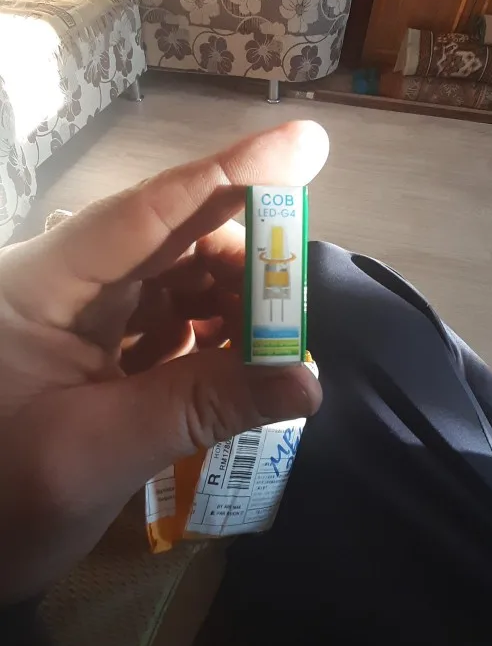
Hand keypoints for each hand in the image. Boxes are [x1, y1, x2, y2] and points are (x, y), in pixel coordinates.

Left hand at [0, 120, 327, 602]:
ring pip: (175, 276)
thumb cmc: (4, 500)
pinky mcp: (93, 342)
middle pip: (171, 237)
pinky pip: (165, 318)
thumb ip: (200, 408)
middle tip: (295, 305)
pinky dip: (208, 336)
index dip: (232, 174)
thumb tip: (308, 380)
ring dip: (230, 303)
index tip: (308, 145)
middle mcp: (63, 279)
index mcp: (42, 284)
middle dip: (242, 260)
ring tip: (271, 344)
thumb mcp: (98, 454)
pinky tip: (238, 362)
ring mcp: (77, 310)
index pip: (149, 211)